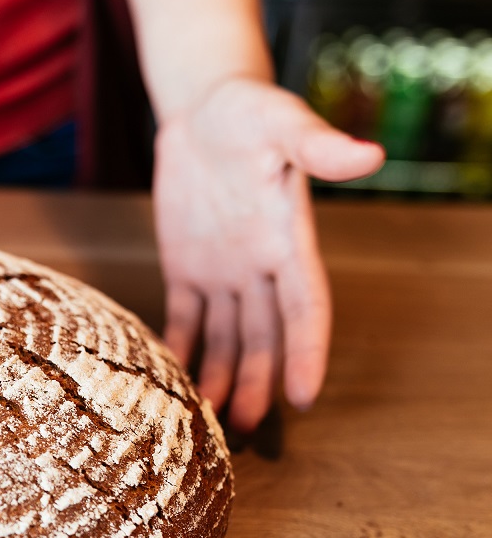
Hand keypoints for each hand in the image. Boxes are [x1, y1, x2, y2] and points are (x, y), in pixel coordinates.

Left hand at [153, 77, 383, 431]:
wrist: (205, 108)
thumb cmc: (250, 110)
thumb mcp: (281, 122)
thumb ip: (317, 146)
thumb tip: (370, 155)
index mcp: (290, 241)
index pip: (305, 309)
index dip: (307, 353)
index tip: (305, 396)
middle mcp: (260, 267)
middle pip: (262, 337)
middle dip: (254, 381)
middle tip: (242, 428)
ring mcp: (224, 271)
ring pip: (224, 337)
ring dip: (217, 377)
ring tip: (206, 422)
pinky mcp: (186, 267)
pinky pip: (184, 317)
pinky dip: (178, 348)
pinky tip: (169, 382)